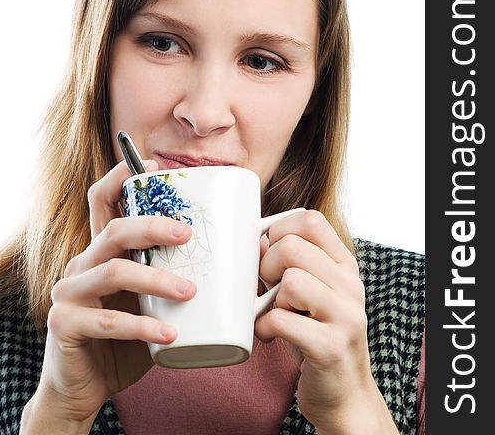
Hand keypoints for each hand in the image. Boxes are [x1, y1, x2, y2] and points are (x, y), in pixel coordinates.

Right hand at [27, 160, 196, 427]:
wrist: (87, 386)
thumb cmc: (128, 337)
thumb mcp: (154, 303)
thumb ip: (181, 277)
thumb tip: (250, 252)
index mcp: (101, 251)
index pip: (102, 200)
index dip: (122, 176)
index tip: (154, 163)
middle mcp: (81, 263)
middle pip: (114, 229)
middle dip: (152, 225)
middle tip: (187, 234)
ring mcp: (69, 293)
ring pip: (114, 271)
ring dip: (155, 280)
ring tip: (189, 292)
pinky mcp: (65, 324)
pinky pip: (108, 321)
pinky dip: (143, 327)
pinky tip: (171, 334)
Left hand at [255, 210, 398, 433]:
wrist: (344, 392)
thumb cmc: (317, 333)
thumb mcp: (308, 292)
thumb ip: (288, 263)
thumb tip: (260, 237)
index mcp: (344, 266)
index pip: (311, 220)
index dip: (280, 229)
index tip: (270, 251)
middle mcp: (350, 286)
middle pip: (293, 247)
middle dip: (267, 265)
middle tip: (268, 288)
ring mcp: (345, 316)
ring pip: (290, 280)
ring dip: (270, 299)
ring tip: (275, 313)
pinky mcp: (330, 347)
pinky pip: (281, 320)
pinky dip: (263, 327)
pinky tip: (268, 334)